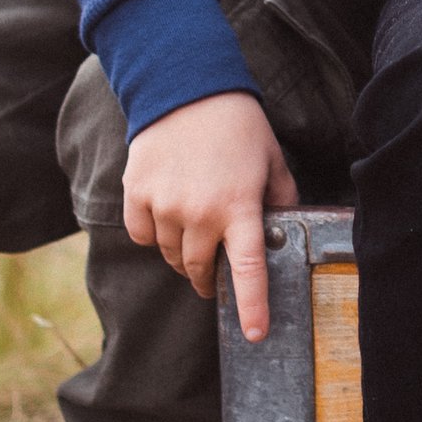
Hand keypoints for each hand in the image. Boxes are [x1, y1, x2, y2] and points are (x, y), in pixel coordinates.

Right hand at [121, 91, 297, 346]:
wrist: (185, 87)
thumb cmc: (237, 125)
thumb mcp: (271, 160)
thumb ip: (280, 199)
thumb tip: (284, 230)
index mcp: (239, 207)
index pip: (248, 270)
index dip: (252, 307)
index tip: (254, 334)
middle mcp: (199, 213)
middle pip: (201, 269)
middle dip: (210, 278)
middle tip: (216, 275)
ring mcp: (164, 205)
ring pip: (170, 255)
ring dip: (183, 255)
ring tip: (193, 233)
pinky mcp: (137, 194)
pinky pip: (142, 235)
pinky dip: (152, 235)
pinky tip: (165, 216)